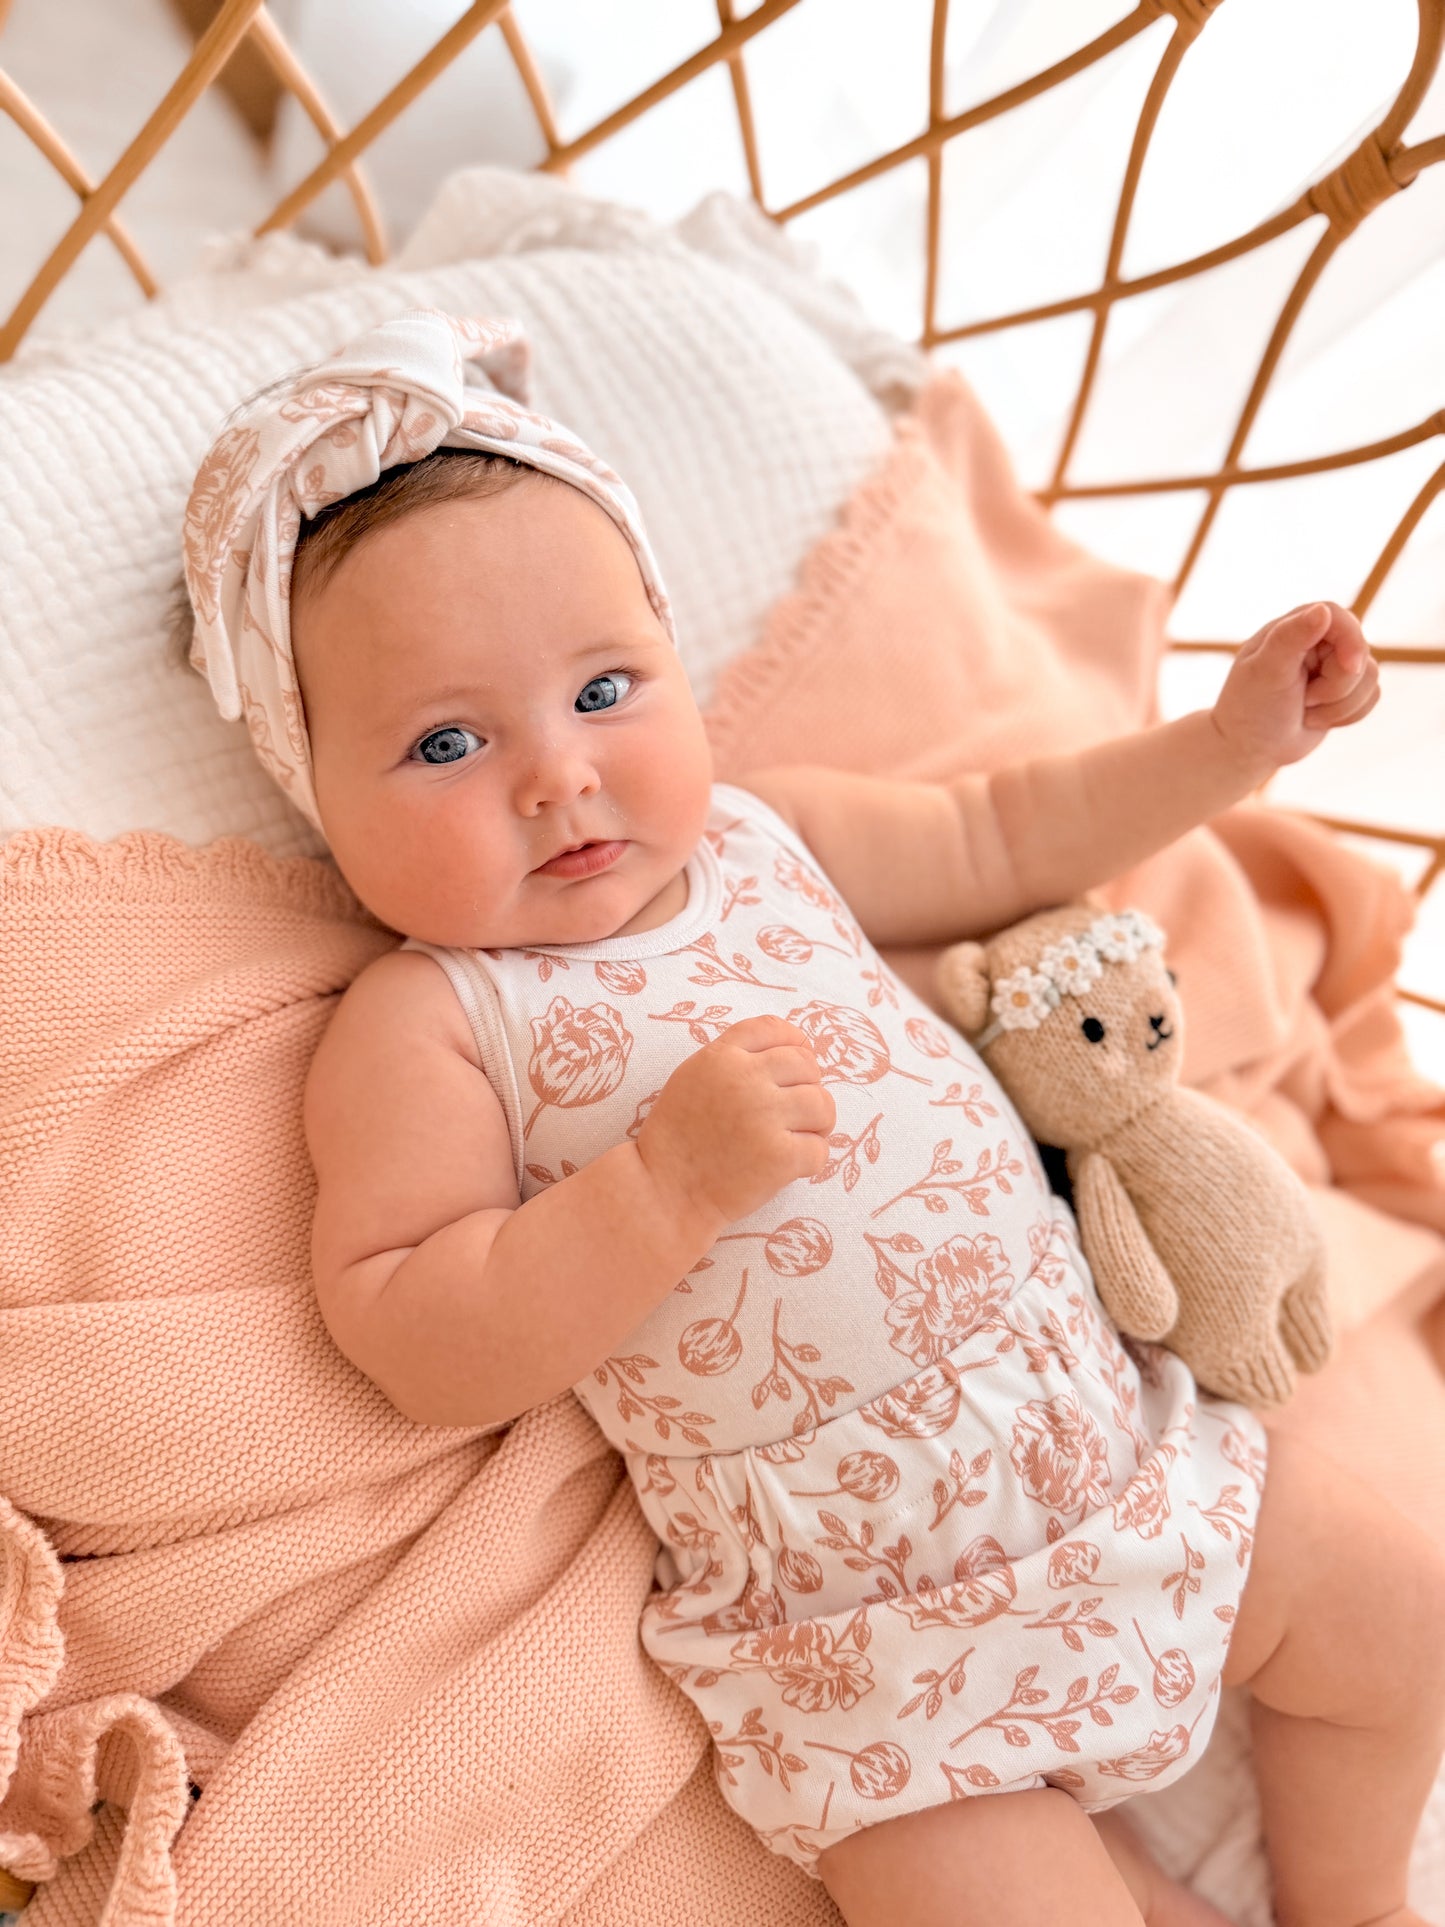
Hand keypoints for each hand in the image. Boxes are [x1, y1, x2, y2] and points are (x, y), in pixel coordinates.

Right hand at [636, 1015, 836, 1228]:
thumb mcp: (692, 1077)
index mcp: (721, 1056)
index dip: (795, 1045)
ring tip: (798, 1137)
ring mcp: (763, 1117)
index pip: (776, 1029)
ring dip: (818, 1123)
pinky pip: (820, 1148)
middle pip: (807, 1066)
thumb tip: (796, 1048)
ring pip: (822, 1105)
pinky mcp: (779, 1156)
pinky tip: (790, 1165)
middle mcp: (744, 1080)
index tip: (796, 1067)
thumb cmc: (679, 1137)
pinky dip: (811, 1159)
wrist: (664, 1192)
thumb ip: (734, 1057)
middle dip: (808, 1088)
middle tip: (794, 1114)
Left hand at [1210, 601, 1379, 774]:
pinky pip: (1371, 696)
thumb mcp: (1266, 671)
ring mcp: (1333, 665)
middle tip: (1304, 700)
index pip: (1339, 616)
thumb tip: (1322, 610)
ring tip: (1305, 710)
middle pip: (1360, 652)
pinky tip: (1317, 719)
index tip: (1350, 667)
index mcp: (1294, 626)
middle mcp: (1318, 641)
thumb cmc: (1251, 708)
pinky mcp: (1346, 689)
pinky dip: (1347, 716)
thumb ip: (1292, 637)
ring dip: (1339, 706)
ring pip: (1370, 677)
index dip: (1352, 640)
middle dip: (1337, 687)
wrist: (1250, 748)